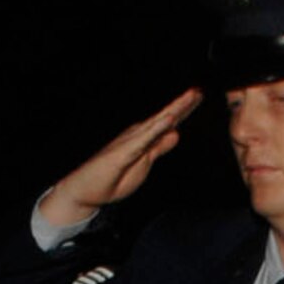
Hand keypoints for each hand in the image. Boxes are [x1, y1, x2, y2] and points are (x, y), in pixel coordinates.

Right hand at [38, 89, 202, 227]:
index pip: (166, 123)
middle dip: (182, 105)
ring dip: (173, 110)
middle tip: (199, 91)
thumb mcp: (143, 164)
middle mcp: (137, 135)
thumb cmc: (111, 179)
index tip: (198, 98)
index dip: (183, 111)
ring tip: (188, 98)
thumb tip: (174, 133)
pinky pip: (143, 140)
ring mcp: (129, 142)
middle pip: (164, 118)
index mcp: (143, 139)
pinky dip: (157, 129)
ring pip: (156, 124)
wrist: (84, 191)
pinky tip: (168, 121)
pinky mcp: (122, 153)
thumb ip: (158, 148)